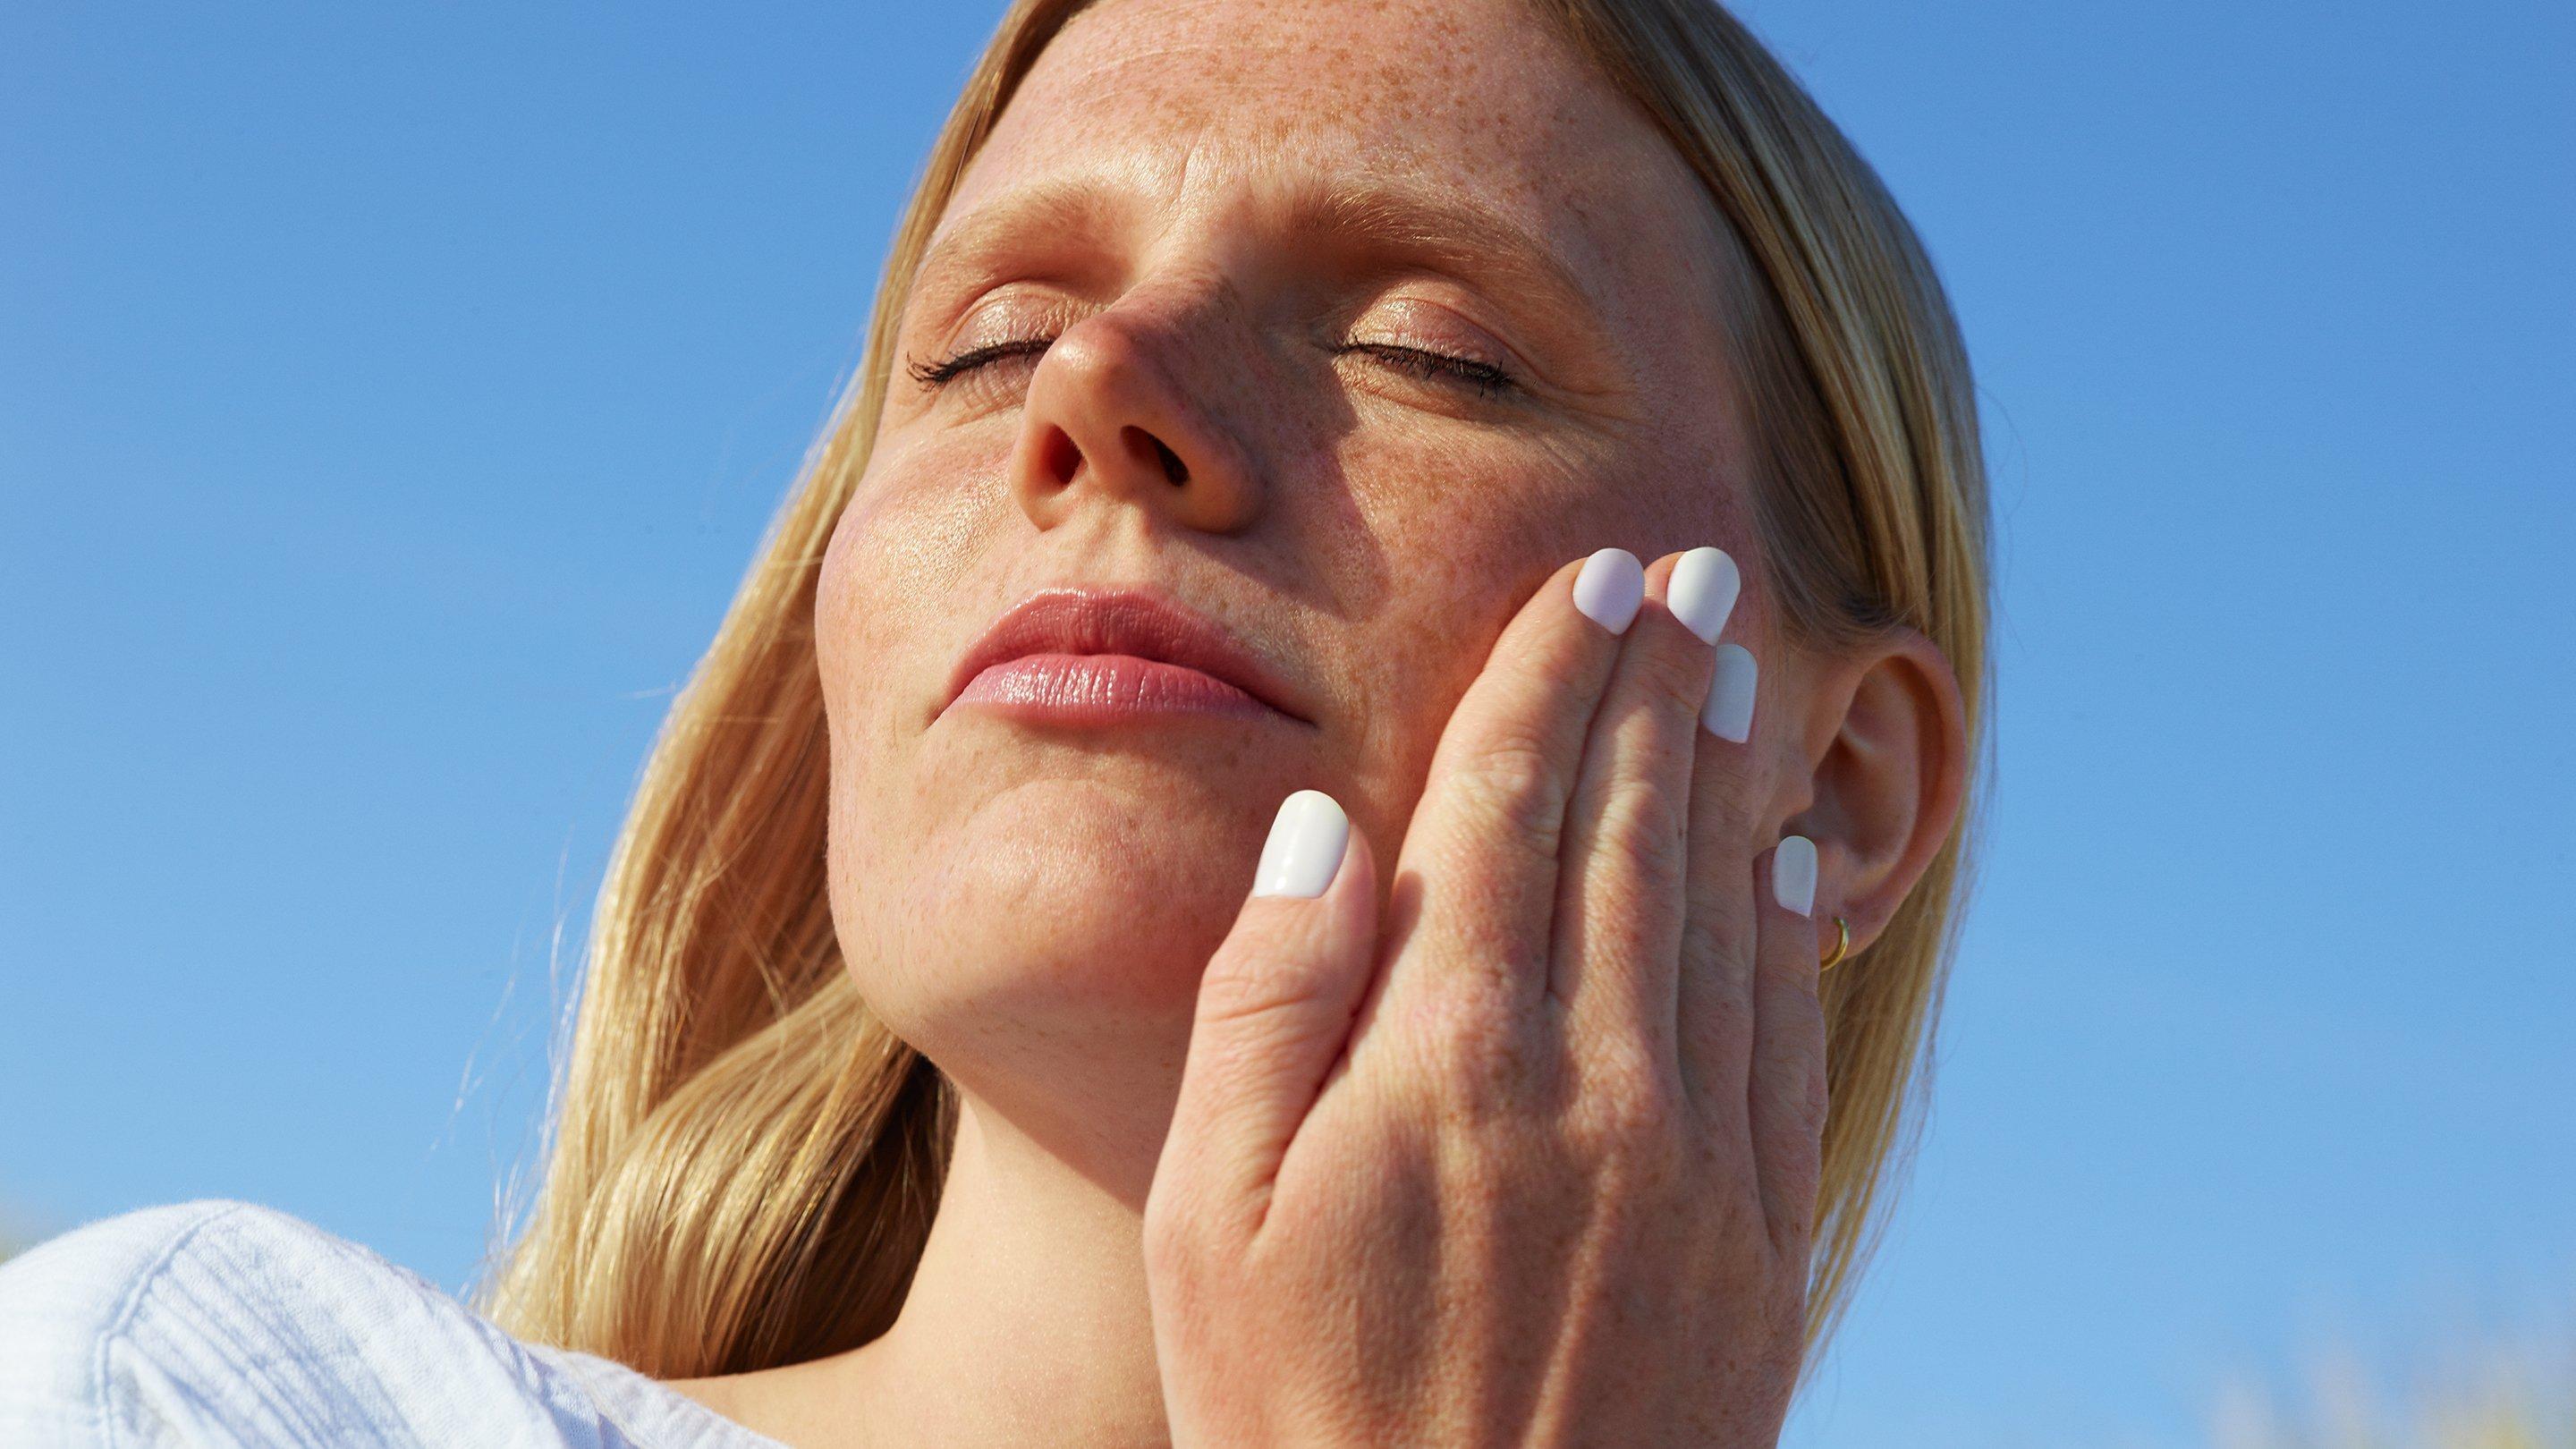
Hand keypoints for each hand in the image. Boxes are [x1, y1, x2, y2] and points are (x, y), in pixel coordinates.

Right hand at [1143, 546, 1828, 1447]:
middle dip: (1656, 682)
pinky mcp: (1762, 1240)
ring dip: (1729, 771)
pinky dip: (1787, 922)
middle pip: (1631, 825)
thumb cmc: (1299, 1418)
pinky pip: (1782, 1033)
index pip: (1508, 806)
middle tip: (1690, 569)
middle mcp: (1591, 1080)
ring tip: (1735, 666)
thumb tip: (1331, 829)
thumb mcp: (1207, 1220)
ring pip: (1722, 908)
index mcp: (1445, 1055)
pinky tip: (1786, 856)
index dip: (1551, 677)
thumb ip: (1267, 1005)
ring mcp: (1694, 1161)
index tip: (1589, 579)